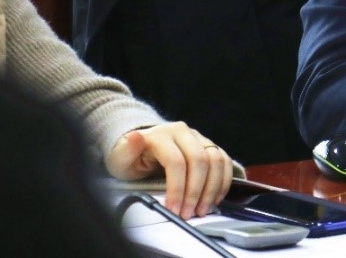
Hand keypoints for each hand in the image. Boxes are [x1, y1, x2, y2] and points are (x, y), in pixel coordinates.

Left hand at [106, 122, 233, 218]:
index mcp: (162, 135)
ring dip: (212, 189)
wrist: (143, 149)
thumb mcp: (121, 158)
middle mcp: (184, 132)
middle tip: (189, 213)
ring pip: (216, 161)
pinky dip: (223, 182)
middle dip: (196, 191)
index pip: (176, 161)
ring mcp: (199, 138)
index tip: (174, 209)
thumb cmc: (132, 159)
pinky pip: (224, 161)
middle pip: (199, 160)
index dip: (177, 188)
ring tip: (202, 209)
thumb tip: (135, 137)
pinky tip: (215, 198)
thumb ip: (127, 150)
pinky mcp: (210, 146)